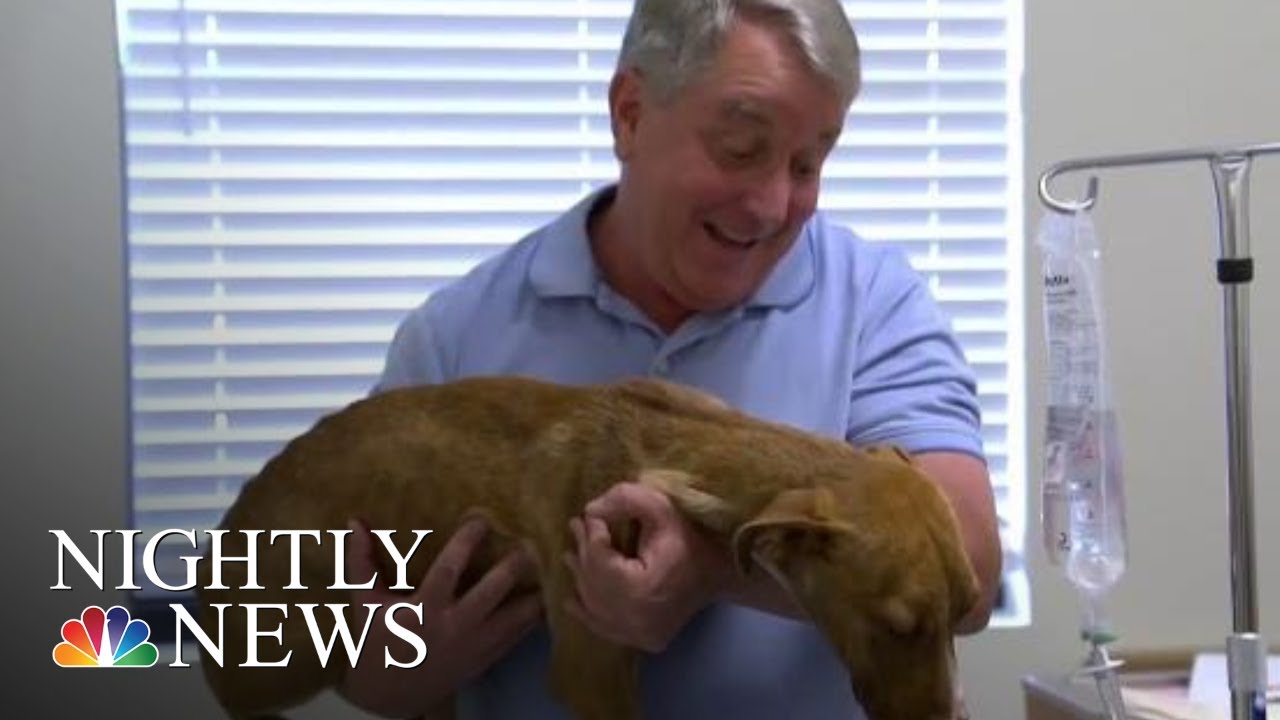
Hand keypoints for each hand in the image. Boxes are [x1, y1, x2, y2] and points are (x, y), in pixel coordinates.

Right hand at [338, 518, 541, 718]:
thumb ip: (360, 560)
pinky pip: (516, 638)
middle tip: (531, 543)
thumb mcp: (364, 600)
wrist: (387, 695)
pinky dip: (533, 619)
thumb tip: (354, 521)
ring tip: (552, 569)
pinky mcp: (484, 659)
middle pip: (491, 594)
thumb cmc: (375, 640)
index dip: (466, 543)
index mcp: (423, 609)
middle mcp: (452, 627)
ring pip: (513, 620)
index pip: (448, 571)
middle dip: (513, 569)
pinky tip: (548, 599)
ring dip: (533, 595)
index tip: (482, 519)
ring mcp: (472, 646)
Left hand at [563, 482, 729, 652]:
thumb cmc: (690, 539)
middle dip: (583, 552)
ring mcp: (639, 635)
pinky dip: (588, 611)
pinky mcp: (643, 641)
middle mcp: (637, 619)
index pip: (601, 559)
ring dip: (581, 578)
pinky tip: (572, 599)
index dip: (591, 534)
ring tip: (572, 554)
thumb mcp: (661, 507)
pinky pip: (605, 627)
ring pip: (595, 605)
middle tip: (575, 527)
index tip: (588, 516)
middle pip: (595, 582)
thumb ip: (625, 500)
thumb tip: (590, 512)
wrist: (718, 575)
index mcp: (642, 589)